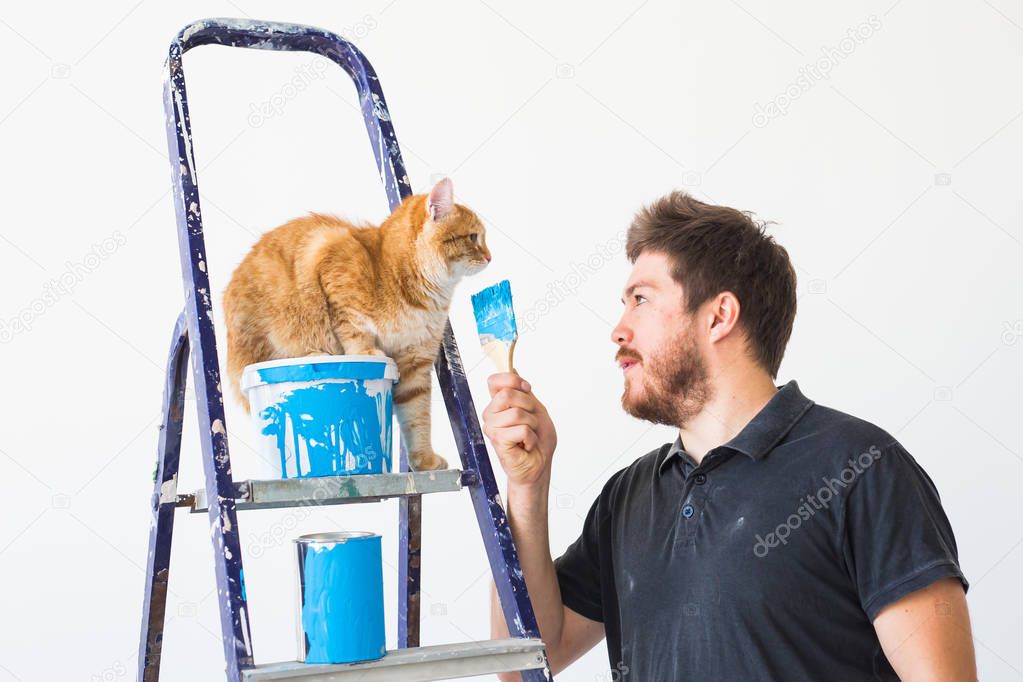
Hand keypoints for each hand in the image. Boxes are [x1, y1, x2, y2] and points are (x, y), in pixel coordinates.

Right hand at [482, 372, 556, 486]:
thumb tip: (513, 369)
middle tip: (531, 422)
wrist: (539, 464)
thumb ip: (524, 392)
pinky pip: (522, 430)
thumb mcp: (536, 409)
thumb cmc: (537, 439)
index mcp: (498, 404)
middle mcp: (491, 414)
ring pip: (517, 413)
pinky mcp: (498, 441)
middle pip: (508, 394)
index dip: (513, 380)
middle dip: (529, 406)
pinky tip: (526, 445)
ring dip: (532, 425)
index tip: (527, 389)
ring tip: (529, 435)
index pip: (494, 381)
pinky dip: (531, 438)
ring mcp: (492, 428)